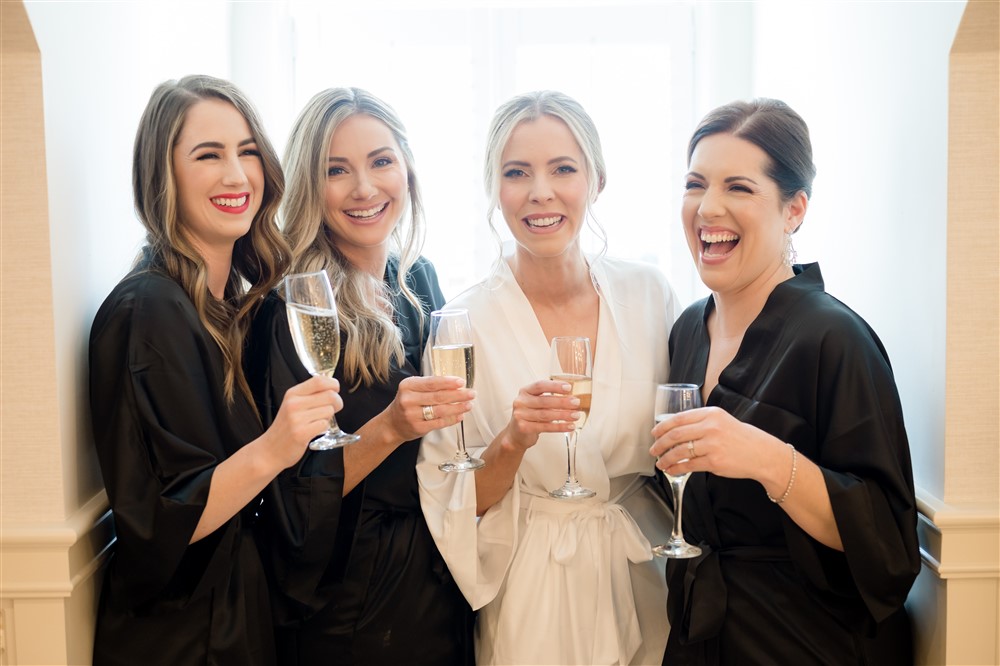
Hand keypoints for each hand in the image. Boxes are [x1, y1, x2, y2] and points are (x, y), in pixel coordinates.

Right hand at [266, 375, 341, 468]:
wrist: (270, 450)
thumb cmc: (286, 426)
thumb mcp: (292, 404)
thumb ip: (310, 395)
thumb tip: (333, 387)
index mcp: (292, 393)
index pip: (319, 380)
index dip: (333, 384)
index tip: (335, 391)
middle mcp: (294, 403)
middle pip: (330, 395)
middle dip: (337, 402)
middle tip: (333, 409)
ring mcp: (296, 419)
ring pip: (329, 411)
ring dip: (328, 417)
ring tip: (317, 422)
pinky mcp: (301, 433)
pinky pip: (324, 425)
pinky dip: (324, 428)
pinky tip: (314, 430)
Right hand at [382, 375, 474, 442]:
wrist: (393, 424)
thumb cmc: (407, 403)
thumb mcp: (412, 389)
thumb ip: (430, 385)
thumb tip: (455, 383)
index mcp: (408, 385)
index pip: (431, 382)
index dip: (448, 382)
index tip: (462, 382)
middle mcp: (408, 400)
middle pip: (438, 396)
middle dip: (458, 395)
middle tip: (471, 393)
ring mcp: (412, 415)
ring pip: (440, 410)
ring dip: (458, 407)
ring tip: (469, 404)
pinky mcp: (418, 428)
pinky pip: (439, 423)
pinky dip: (451, 419)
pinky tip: (460, 416)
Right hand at [501, 379, 579, 451]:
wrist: (516, 434)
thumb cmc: (530, 415)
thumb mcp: (535, 402)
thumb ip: (549, 398)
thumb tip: (572, 397)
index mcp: (525, 391)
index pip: (540, 385)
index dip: (555, 386)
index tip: (569, 388)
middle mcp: (521, 402)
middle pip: (544, 400)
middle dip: (562, 401)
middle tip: (576, 402)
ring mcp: (520, 415)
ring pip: (546, 414)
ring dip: (563, 415)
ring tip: (576, 415)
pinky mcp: (523, 428)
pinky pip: (545, 427)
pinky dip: (559, 427)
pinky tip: (569, 426)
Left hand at [649, 406, 785, 481]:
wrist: (762, 454)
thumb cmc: (741, 438)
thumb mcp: (722, 420)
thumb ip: (701, 421)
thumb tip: (675, 429)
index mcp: (711, 414)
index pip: (679, 418)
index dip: (663, 427)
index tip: (655, 433)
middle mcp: (710, 427)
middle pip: (676, 434)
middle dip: (660, 443)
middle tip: (653, 449)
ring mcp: (712, 444)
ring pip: (680, 451)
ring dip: (666, 458)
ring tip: (660, 462)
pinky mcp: (714, 461)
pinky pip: (688, 465)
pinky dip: (676, 468)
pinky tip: (671, 470)